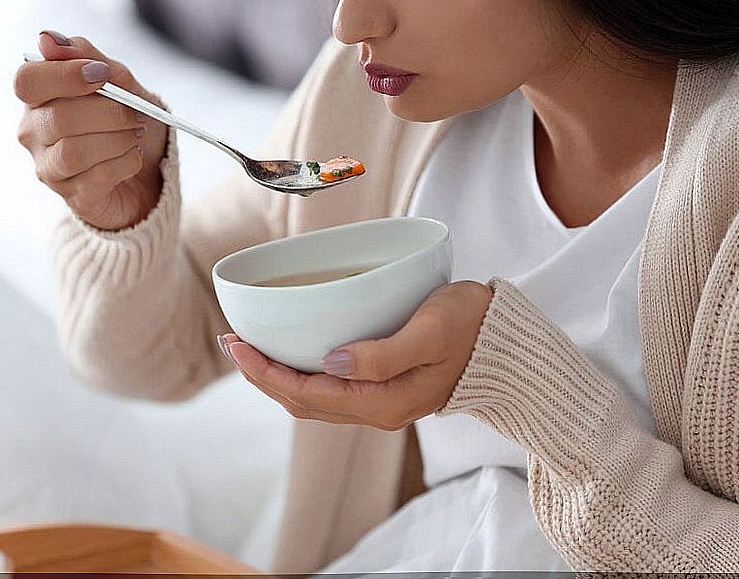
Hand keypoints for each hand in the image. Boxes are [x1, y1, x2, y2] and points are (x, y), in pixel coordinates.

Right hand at [14, 30, 167, 230]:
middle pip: (59, 117)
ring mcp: (50, 167)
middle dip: (109, 112)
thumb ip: (90, 59)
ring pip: (75, 151)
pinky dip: (126, 162)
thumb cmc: (128, 122)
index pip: (28, 81)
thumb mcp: (121, 84)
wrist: (150, 172)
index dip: (65, 75)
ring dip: (118, 138)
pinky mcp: (74, 196)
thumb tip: (47, 39)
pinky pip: (98, 176)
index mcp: (39, 98)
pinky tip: (134, 156)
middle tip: (135, 113)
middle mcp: (34, 133)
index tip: (102, 75)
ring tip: (136, 134)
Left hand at [217, 281, 492, 430]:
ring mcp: (382, 404)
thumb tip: (331, 362)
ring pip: (314, 399)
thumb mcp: (430, 331)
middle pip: (302, 402)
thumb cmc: (471, 327)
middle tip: (232, 341)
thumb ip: (382, 354)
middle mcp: (377, 410)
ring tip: (251, 347)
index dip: (265, 372)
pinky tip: (294, 353)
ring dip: (278, 376)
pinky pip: (330, 391)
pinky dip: (302, 375)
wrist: (506, 345)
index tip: (237, 343)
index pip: (306, 393)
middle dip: (261, 375)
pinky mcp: (386, 391)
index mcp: (383, 401)